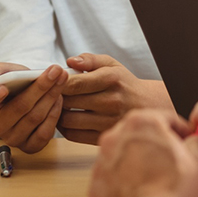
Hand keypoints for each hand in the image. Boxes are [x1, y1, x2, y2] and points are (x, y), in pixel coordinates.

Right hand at [0, 62, 67, 153]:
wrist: (28, 91)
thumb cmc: (13, 81)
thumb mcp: (1, 71)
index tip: (3, 88)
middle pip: (18, 108)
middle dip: (40, 87)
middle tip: (55, 71)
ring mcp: (12, 138)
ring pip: (34, 118)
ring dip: (52, 96)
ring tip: (62, 80)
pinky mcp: (29, 145)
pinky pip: (44, 133)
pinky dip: (55, 113)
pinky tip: (59, 99)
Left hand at [59, 53, 176, 144]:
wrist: (145, 105)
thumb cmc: (123, 83)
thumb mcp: (111, 64)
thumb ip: (90, 60)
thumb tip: (70, 61)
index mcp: (111, 79)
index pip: (75, 83)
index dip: (57, 83)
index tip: (52, 82)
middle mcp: (111, 101)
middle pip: (68, 102)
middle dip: (56, 97)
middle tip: (52, 94)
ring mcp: (107, 121)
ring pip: (67, 120)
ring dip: (58, 113)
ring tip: (60, 106)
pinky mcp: (103, 136)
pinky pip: (72, 135)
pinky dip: (64, 128)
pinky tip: (67, 118)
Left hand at [89, 109, 194, 196]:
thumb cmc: (172, 192)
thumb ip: (197, 140)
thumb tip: (195, 141)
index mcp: (142, 122)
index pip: (165, 116)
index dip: (180, 129)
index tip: (186, 138)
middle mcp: (116, 137)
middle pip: (140, 133)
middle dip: (156, 144)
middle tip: (172, 158)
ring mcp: (102, 162)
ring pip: (124, 155)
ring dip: (138, 162)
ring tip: (157, 179)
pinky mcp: (95, 186)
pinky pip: (113, 177)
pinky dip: (125, 181)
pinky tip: (142, 192)